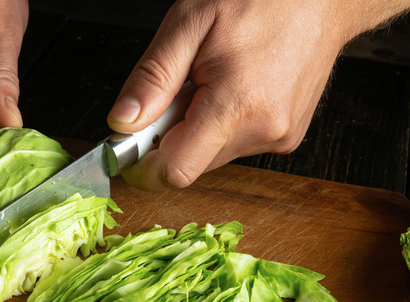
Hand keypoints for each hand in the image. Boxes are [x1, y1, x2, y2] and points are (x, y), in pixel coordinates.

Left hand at [108, 0, 409, 190]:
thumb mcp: (190, 23)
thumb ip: (153, 78)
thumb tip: (122, 123)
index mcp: (236, 106)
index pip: (175, 171)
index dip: (144, 161)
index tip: (132, 141)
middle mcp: (263, 131)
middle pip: (191, 164)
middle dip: (171, 136)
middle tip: (181, 88)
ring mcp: (279, 138)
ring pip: (212, 155)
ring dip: (198, 128)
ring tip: (212, 81)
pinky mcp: (287, 137)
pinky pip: (236, 145)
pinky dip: (222, 125)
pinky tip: (233, 88)